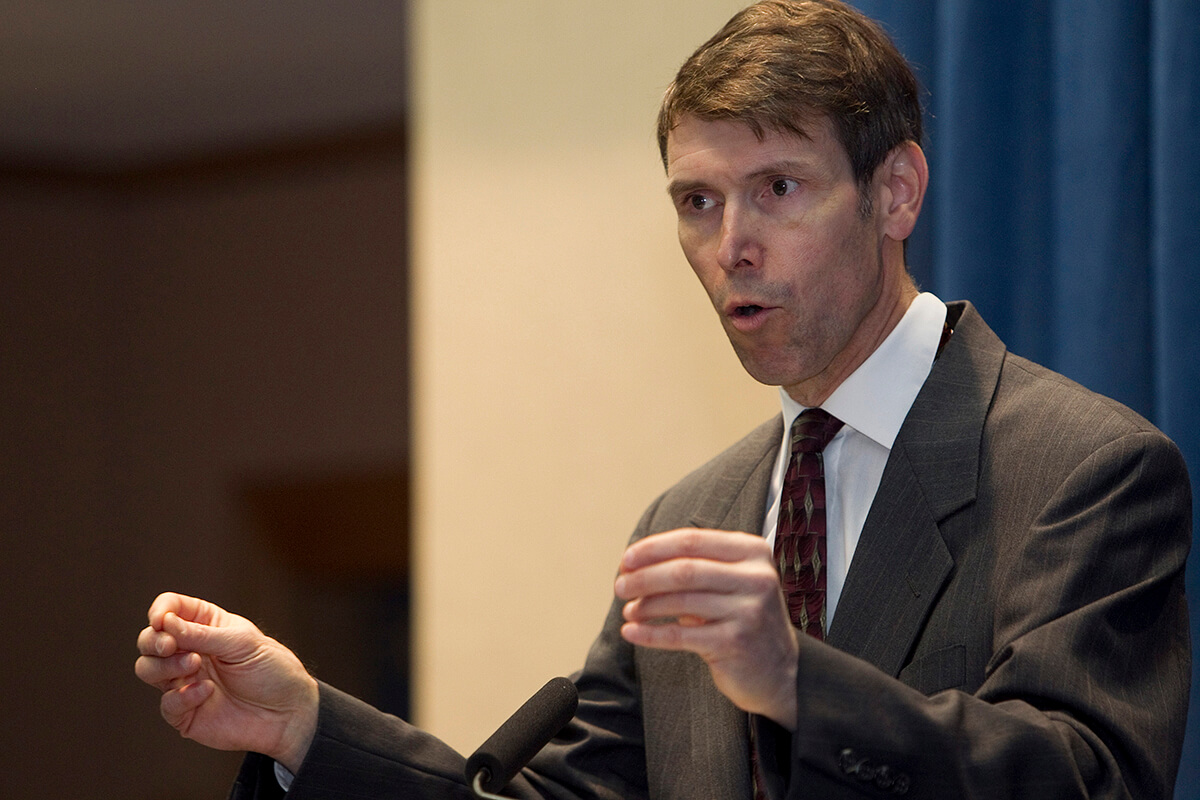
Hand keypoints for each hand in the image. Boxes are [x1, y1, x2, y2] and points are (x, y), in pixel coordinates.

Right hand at [134, 592, 318, 771]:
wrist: (288, 713)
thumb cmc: (272, 670)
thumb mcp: (242, 643)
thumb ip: (202, 635)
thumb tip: (165, 623)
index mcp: (206, 626)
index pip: (170, 608)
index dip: (161, 610)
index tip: (162, 620)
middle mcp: (190, 651)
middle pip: (149, 639)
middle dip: (154, 640)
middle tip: (171, 646)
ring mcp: (184, 682)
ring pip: (147, 669)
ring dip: (164, 666)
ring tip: (194, 665)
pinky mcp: (185, 713)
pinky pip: (166, 704)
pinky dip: (181, 696)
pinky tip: (208, 691)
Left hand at [614, 529, 798, 729]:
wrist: (780, 672)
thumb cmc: (742, 618)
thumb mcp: (731, 582)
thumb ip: (695, 565)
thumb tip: (634, 562)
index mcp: (752, 552)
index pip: (692, 540)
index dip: (653, 548)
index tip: (626, 559)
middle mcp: (755, 578)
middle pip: (684, 570)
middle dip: (644, 577)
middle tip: (620, 586)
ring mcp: (748, 611)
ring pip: (680, 601)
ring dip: (645, 606)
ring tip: (629, 610)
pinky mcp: (735, 643)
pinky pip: (680, 636)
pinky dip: (650, 633)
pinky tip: (631, 631)